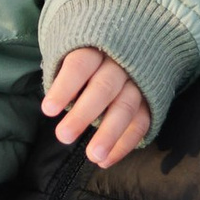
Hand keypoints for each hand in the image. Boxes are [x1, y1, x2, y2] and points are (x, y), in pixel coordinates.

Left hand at [44, 46, 152, 169]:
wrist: (139, 38)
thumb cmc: (92, 51)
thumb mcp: (76, 48)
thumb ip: (64, 70)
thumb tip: (51, 104)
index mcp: (97, 46)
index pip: (80, 65)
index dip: (64, 87)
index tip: (48, 110)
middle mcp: (120, 63)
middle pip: (103, 88)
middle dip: (84, 114)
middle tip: (63, 137)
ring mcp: (138, 81)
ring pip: (126, 107)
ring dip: (109, 134)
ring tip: (93, 156)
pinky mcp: (151, 99)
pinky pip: (141, 123)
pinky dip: (125, 144)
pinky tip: (106, 160)